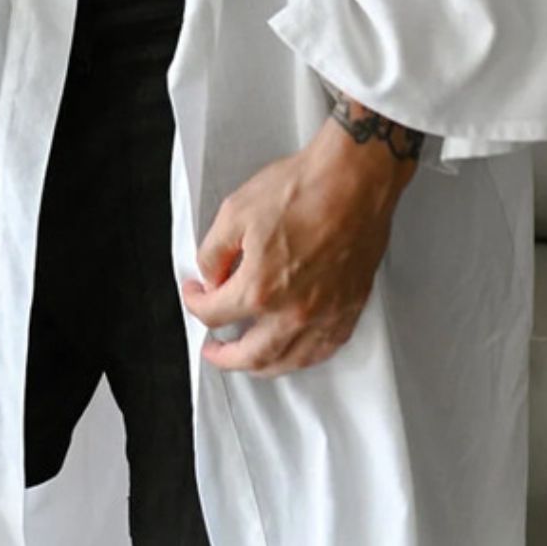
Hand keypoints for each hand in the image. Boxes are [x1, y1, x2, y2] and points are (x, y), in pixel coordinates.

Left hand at [181, 110, 418, 376]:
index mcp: (259, 289)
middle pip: (249, 356)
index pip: (214, 314)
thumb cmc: (299, 190)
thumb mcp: (235, 211)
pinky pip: (321, 351)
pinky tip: (291, 350)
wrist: (352, 180)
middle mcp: (292, 314)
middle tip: (213, 349)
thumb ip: (214, 252)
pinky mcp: (349, 310)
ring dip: (260, 366)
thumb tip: (211, 278)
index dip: (195, 303)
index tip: (194, 292)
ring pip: (287, 362)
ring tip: (247, 358)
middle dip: (224, 356)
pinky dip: (300, 358)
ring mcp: (324, 317)